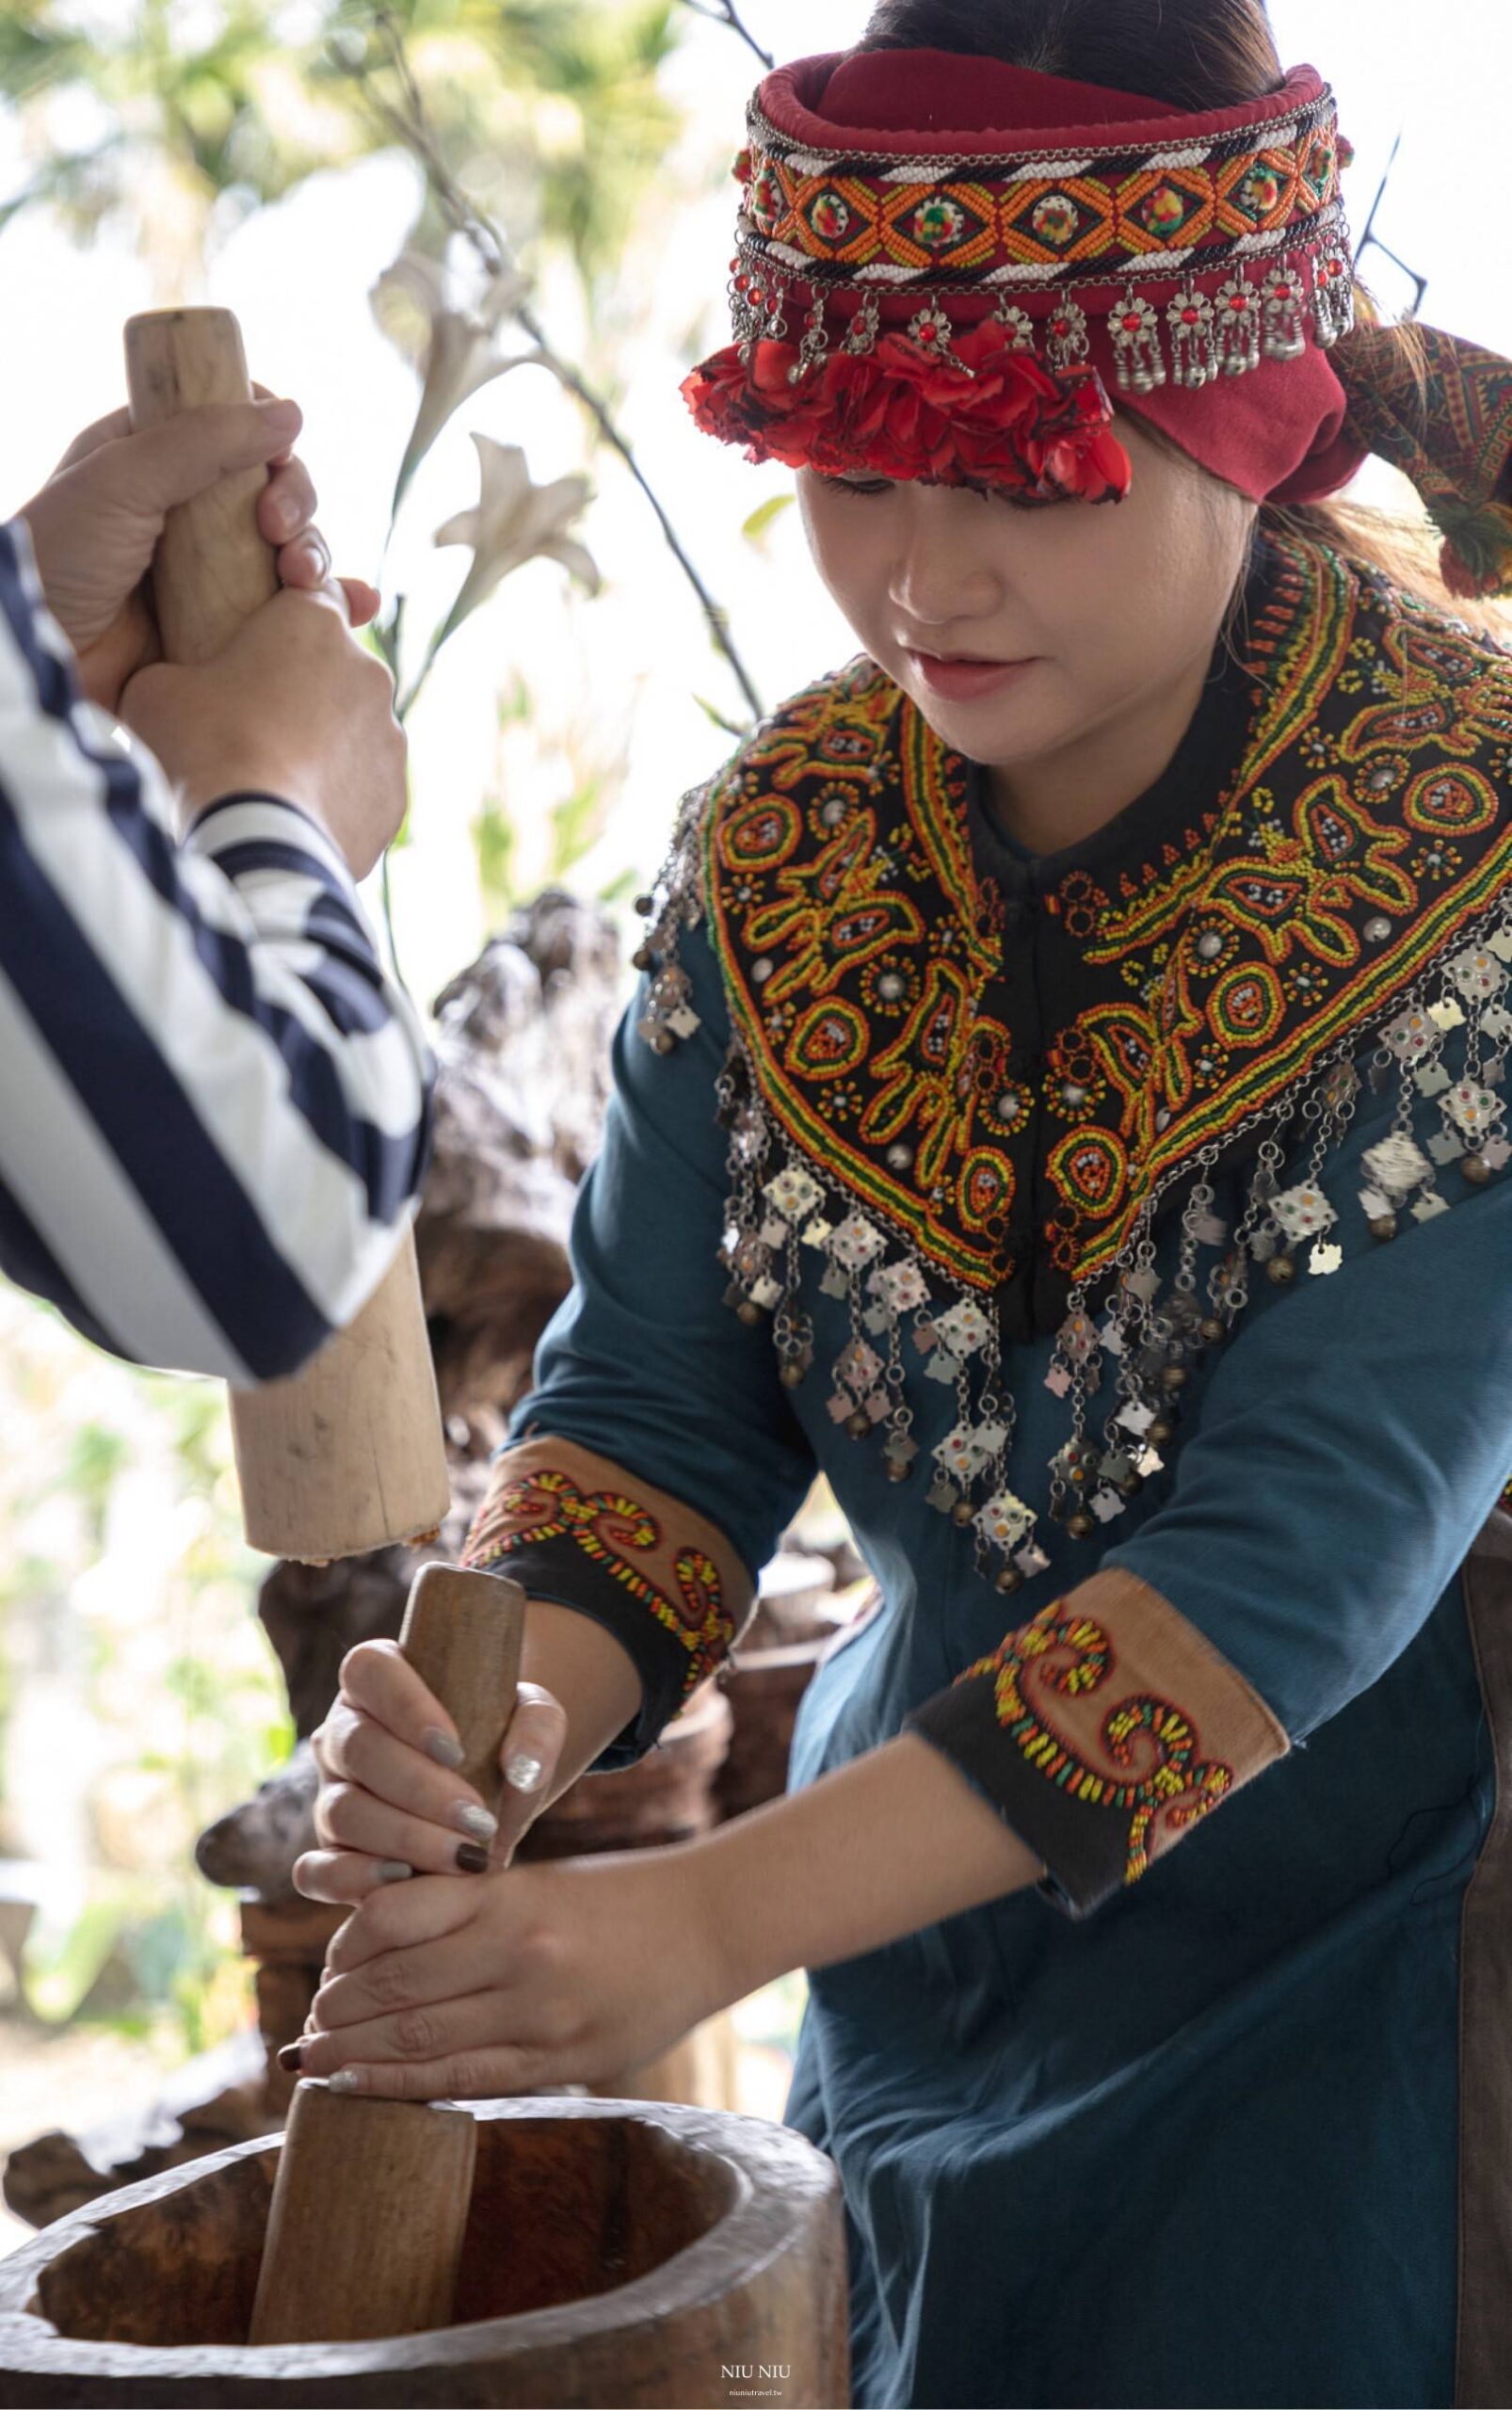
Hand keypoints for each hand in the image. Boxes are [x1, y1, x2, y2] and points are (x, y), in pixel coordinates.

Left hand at [17, 395, 380, 711]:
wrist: (36, 653)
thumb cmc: (60, 554)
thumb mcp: (122, 479)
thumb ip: (203, 442)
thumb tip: (292, 412)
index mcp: (156, 459)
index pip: (237, 429)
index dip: (269, 439)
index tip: (272, 464)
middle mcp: (188, 513)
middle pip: (275, 490)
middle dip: (297, 505)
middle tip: (276, 532)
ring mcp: (208, 575)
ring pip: (291, 550)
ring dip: (315, 555)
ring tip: (301, 581)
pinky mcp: (223, 633)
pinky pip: (291, 615)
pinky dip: (331, 607)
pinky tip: (357, 607)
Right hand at [119, 582, 405, 877]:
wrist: (250, 837)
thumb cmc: (201, 747)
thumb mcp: (155, 690)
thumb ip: (175, 673)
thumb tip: (173, 691)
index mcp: (313, 623)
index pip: (313, 595)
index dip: (283, 620)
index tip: (257, 649)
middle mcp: (368, 672)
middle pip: (334, 672)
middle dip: (301, 693)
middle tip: (251, 730)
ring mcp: (390, 737)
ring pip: (354, 733)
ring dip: (321, 748)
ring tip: (272, 783)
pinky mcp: (395, 797)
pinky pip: (364, 789)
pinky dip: (336, 800)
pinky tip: (295, 819)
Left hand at [288, 1844, 732, 2098]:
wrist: (706, 1926)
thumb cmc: (613, 1899)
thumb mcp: (536, 1884)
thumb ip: (465, 1914)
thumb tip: (375, 1955)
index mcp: (507, 1894)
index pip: (394, 1919)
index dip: (346, 1947)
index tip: (329, 1966)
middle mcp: (518, 1951)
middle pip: (396, 1986)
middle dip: (338, 2012)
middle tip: (306, 2026)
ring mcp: (540, 2013)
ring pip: (420, 2040)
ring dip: (355, 2056)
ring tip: (316, 2063)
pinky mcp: (561, 2061)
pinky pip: (464, 2080)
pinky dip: (401, 2088)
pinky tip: (361, 2088)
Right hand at [295, 1638, 570, 1898]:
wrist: (495, 1799)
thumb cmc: (506, 1743)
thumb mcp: (537, 1720)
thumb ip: (539, 1729)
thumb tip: (522, 1770)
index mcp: (379, 1680)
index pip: (369, 1670)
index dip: (406, 1707)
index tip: (456, 1749)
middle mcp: (344, 1733)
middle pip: (356, 1748)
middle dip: (419, 1789)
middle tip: (478, 1819)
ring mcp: (332, 1794)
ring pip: (341, 1810)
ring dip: (404, 1838)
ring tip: (464, 1857)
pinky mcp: (331, 1852)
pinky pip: (317, 1870)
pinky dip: (354, 1878)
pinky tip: (406, 1880)